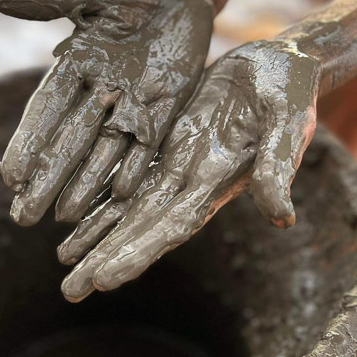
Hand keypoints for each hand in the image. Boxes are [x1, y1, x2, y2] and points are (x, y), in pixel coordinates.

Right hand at [0, 0, 212, 225]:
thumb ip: (44, 0)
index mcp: (75, 65)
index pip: (45, 110)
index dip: (27, 142)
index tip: (8, 176)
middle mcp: (99, 92)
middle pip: (68, 141)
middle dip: (47, 179)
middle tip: (23, 216)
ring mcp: (132, 103)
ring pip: (104, 150)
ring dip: (84, 184)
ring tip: (64, 219)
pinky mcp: (165, 107)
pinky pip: (148, 142)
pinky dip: (134, 167)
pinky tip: (118, 196)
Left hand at [57, 39, 320, 301]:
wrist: (280, 64)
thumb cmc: (292, 89)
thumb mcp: (288, 120)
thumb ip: (278, 165)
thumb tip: (282, 218)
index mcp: (219, 181)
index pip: (172, 226)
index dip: (138, 252)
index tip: (104, 280)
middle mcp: (194, 183)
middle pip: (143, 228)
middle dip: (107, 258)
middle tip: (70, 292)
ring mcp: (179, 165)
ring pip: (130, 207)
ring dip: (98, 235)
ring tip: (64, 263)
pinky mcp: (169, 144)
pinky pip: (129, 174)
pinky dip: (103, 195)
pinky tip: (77, 214)